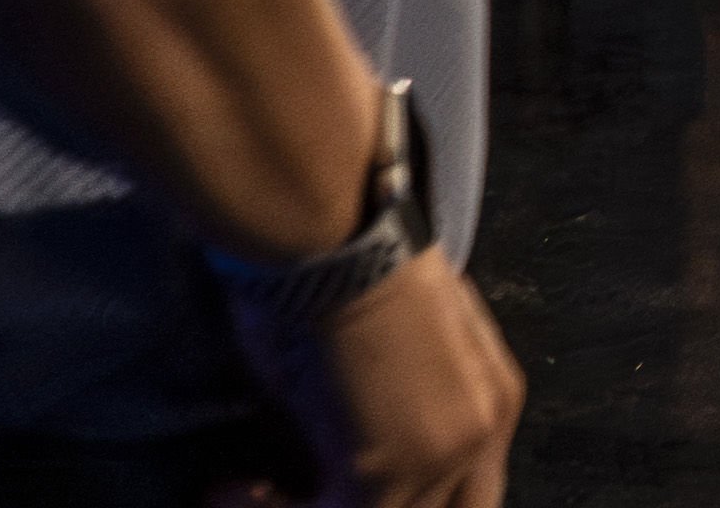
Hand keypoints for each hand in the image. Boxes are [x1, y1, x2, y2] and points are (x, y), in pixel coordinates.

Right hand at [218, 252, 521, 507]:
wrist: (330, 238)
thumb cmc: (340, 270)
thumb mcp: (381, 351)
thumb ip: (389, 411)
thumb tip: (337, 452)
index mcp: (492, 396)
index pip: (464, 493)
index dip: (397, 501)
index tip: (316, 489)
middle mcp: (483, 430)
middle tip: (287, 499)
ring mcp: (443, 454)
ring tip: (243, 496)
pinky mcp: (387, 471)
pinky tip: (226, 492)